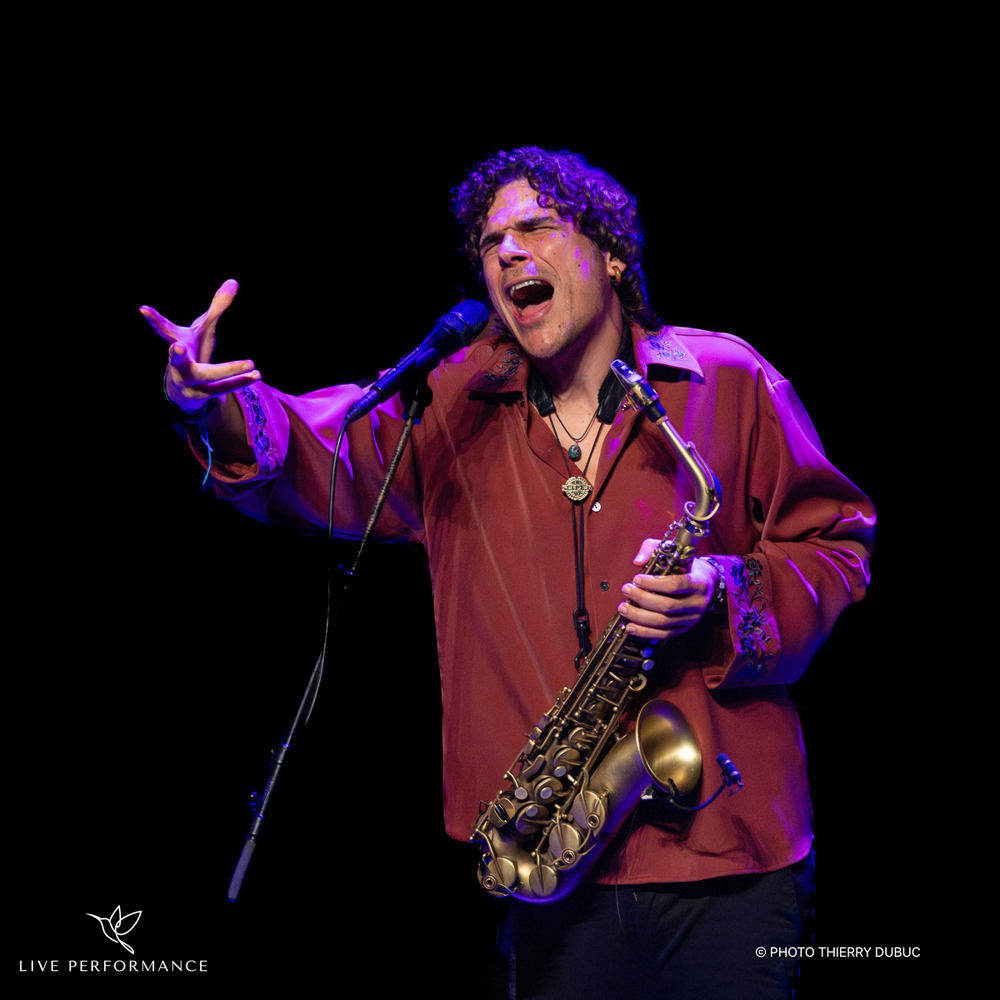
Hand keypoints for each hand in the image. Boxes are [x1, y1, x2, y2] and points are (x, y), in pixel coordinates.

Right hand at [140, 279, 259, 412]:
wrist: (183, 390)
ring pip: (207, 376)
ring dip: (228, 370)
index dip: (153, 319)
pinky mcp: (203, 395)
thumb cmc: (193, 351)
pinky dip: (239, 381)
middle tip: (179, 346)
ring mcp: (188, 382)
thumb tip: (234, 281)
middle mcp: (178, 364)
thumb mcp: (203, 328)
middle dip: (177, 354)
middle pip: (179, 359)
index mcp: (176, 343)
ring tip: (251, 363)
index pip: (163, 329)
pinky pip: (222, 388)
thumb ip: (217, 307)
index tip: (142, 309)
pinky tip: (256, 375)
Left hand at [617, 542, 719, 641]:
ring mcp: (692, 618)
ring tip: (623, 608)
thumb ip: (653, 549)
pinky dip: (645, 632)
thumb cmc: (687, 566)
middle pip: (666, 605)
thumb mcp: (674, 551)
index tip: (636, 579)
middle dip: (642, 599)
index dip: (653, 583)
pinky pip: (663, 634)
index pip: (675, 585)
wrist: (708, 583)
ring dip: (639, 616)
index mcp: (698, 582)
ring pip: (663, 622)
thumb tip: (638, 561)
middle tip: (626, 590)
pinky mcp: (684, 628)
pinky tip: (631, 626)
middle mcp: (697, 602)